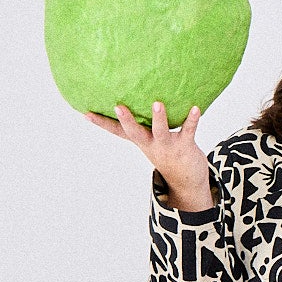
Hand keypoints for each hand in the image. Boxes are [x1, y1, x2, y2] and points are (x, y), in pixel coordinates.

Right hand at [86, 101, 213, 211]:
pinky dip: (192, 120)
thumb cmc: (168, 154)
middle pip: (135, 133)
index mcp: (141, 141)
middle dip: (126, 120)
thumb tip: (139, 100)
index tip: (85, 113)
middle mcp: (151, 144)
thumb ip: (145, 124)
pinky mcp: (185, 146)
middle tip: (117, 106)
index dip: (102, 123)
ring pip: (161, 132)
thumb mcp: (152, 141)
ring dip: (159, 118)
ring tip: (157, 104)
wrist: (187, 182)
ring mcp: (167, 146)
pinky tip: (195, 108)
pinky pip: (188, 131)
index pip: (118, 131)